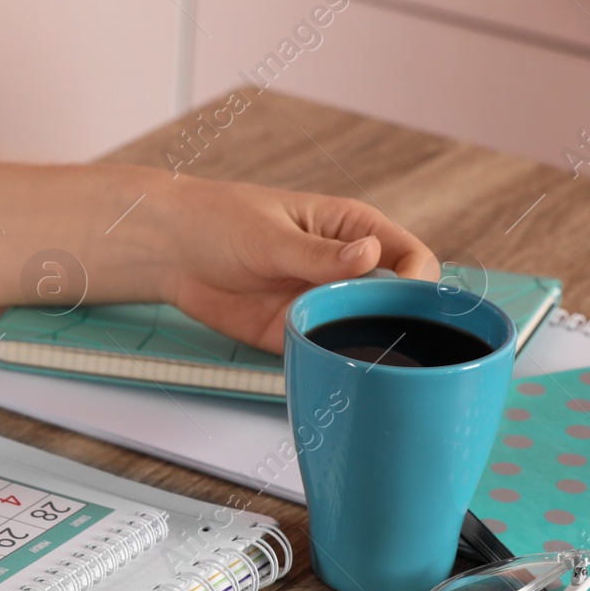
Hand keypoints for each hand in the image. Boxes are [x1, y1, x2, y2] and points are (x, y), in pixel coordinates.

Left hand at [152, 175, 439, 352]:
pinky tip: (326, 368)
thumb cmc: (221, 221)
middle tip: (383, 340)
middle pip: (394, 302)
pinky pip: (323, 351)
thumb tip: (369, 257)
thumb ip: (318, 254)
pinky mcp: (295, 330)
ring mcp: (322, 302)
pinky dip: (327, 361)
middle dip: (397, 323)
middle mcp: (346, 269)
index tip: (405, 303)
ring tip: (356, 359)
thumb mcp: (271, 236)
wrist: (171, 250)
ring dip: (365, 348)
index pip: (410, 257)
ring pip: (363, 332)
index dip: (418, 282)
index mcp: (354, 230)